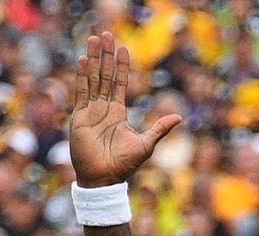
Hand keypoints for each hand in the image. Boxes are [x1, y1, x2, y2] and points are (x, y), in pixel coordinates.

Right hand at [70, 32, 179, 187]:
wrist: (104, 179)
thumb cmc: (124, 165)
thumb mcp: (146, 144)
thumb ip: (160, 129)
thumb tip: (179, 117)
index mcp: (118, 113)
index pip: (119, 83)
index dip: (121, 66)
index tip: (123, 48)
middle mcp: (103, 109)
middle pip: (104, 76)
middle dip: (105, 55)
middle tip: (106, 35)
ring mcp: (90, 111)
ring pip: (92, 79)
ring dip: (93, 60)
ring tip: (94, 40)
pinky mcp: (79, 117)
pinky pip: (81, 93)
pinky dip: (82, 76)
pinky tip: (83, 60)